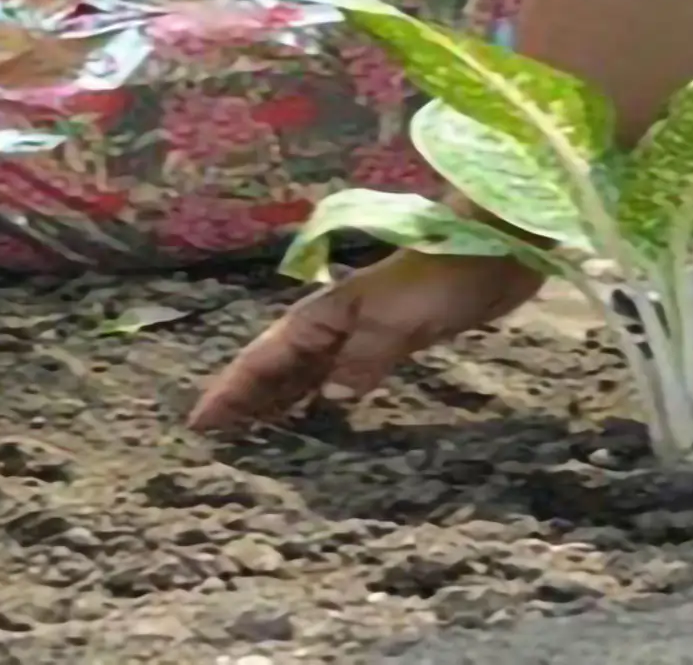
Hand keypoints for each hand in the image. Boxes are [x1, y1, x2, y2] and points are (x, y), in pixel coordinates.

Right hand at [186, 250, 541, 433]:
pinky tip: (321, 415)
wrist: (493, 251)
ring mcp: (361, 333)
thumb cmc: (440, 277)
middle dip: (246, 400)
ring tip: (255, 435)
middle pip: (277, 367)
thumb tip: (329, 401)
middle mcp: (333, 325)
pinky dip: (321, 396)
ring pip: (305, 373)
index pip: (264, 358)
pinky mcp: (391, 343)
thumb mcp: (396, 320)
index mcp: (323, 315)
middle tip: (218, 441)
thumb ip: (360, 360)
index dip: (232, 390)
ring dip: (279, 400)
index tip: (199, 423)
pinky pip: (339, 377)